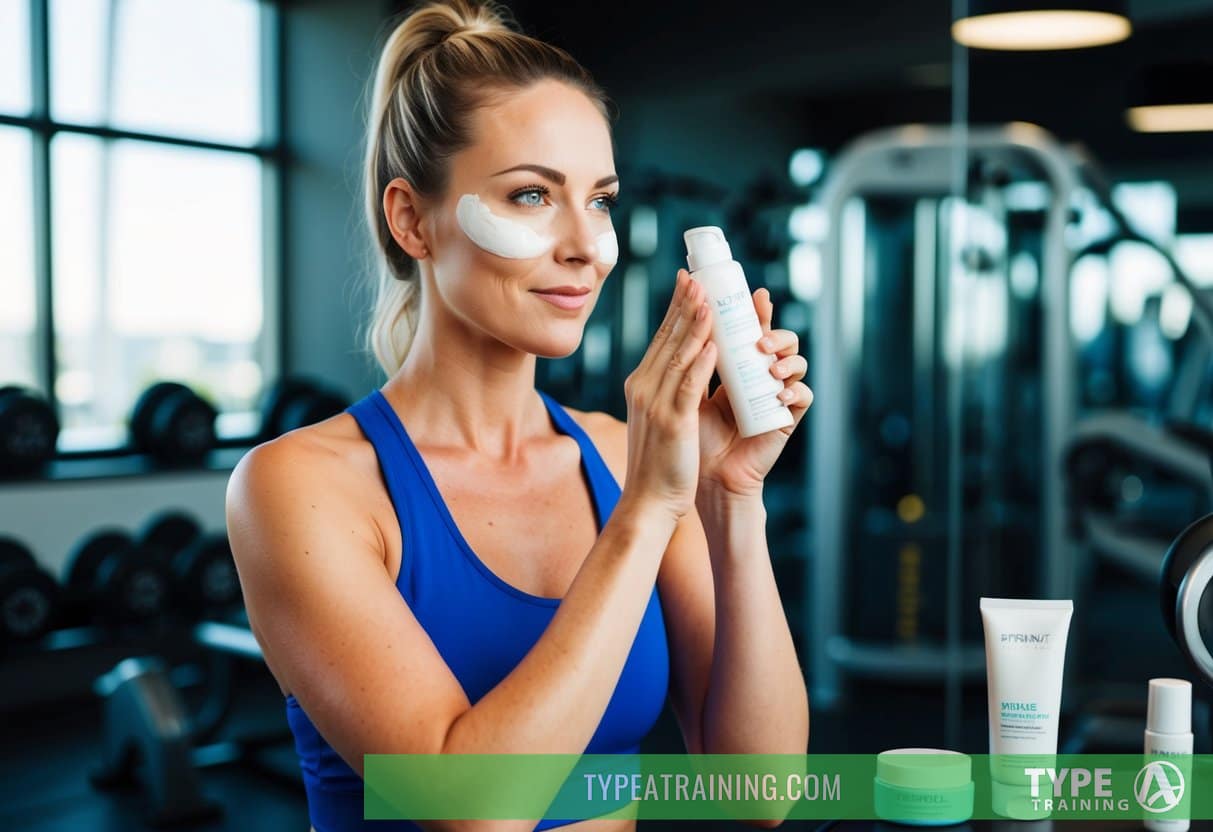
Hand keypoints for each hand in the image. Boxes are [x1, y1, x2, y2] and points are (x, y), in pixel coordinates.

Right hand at [619, 270, 716, 520]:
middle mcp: (644, 388)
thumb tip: (681, 367)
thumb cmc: (658, 463)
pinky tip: (715, 343)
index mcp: (641, 385)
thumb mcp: (658, 418)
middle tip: (698, 278)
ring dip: (695, 326)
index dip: (675, 309)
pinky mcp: (673, 422)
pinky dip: (701, 362)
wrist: (648, 501)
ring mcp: (656, 404)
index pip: (660, 339)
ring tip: (709, 299)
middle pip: (667, 339)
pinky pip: (689, 386)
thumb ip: (666, 391)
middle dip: (684, 306)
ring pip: (678, 356)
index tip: (688, 283)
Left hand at [697, 285, 812, 498]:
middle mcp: (761, 376)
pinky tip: (777, 392)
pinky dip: (794, 391)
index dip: (755, 310)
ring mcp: (776, 395)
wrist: (704, 475)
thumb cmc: (694, 434)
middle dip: (774, 331)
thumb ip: (692, 360)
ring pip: (797, 362)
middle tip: (758, 338)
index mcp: (738, 365)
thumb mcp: (689, 390)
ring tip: (770, 363)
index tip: (754, 292)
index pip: (751, 330)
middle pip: (780, 339)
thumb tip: (685, 316)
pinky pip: (803, 397)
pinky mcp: (786, 418)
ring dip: (788, 358)